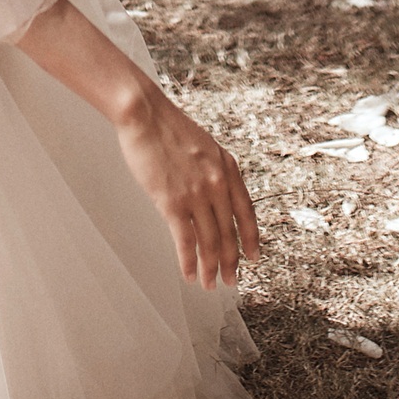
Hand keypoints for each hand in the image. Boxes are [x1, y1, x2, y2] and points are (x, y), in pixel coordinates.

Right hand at [114, 81, 259, 290]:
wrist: (145, 114)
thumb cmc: (168, 128)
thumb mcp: (205, 146)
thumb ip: (214, 171)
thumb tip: (217, 197)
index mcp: (228, 168)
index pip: (246, 213)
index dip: (251, 239)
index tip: (253, 258)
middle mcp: (218, 184)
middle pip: (229, 234)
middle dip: (230, 262)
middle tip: (230, 281)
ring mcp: (197, 194)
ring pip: (209, 242)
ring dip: (210, 268)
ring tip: (208, 284)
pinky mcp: (173, 202)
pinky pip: (185, 241)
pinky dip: (188, 262)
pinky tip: (188, 274)